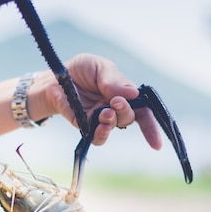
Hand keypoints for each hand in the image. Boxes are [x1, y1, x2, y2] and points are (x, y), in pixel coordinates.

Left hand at [34, 53, 161, 149]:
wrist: (54, 77)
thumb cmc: (80, 70)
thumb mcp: (99, 67)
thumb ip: (114, 80)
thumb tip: (134, 93)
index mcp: (123, 94)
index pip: (143, 110)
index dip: (151, 127)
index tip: (156, 144)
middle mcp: (114, 109)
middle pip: (129, 118)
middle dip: (125, 111)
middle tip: (115, 102)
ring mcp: (99, 118)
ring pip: (113, 127)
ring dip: (112, 123)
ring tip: (105, 113)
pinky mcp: (83, 125)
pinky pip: (95, 136)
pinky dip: (99, 134)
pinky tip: (98, 125)